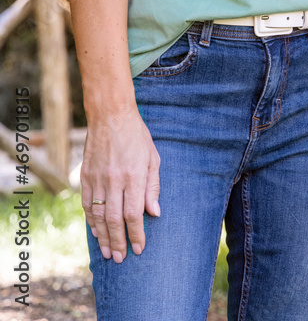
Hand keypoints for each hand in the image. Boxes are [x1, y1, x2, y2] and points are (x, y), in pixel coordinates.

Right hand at [81, 108, 160, 262]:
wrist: (110, 115)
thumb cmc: (136, 135)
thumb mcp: (152, 157)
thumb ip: (153, 186)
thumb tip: (154, 213)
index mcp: (134, 176)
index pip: (134, 214)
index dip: (136, 234)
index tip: (139, 248)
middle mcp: (114, 180)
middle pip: (115, 220)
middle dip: (119, 242)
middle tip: (121, 258)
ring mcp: (98, 179)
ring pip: (99, 216)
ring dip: (104, 237)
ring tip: (108, 252)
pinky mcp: (86, 177)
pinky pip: (88, 205)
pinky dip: (91, 221)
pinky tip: (96, 232)